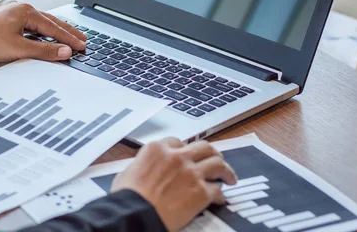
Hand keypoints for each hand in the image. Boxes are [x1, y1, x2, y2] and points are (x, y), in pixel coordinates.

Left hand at [0, 2, 86, 62]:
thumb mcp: (20, 48)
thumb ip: (45, 50)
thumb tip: (65, 51)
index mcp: (26, 11)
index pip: (54, 27)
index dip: (69, 38)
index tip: (81, 46)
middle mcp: (21, 9)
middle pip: (51, 21)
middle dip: (67, 32)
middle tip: (83, 39)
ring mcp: (14, 13)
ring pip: (41, 23)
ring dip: (56, 31)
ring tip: (69, 37)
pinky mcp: (8, 21)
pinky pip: (32, 25)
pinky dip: (43, 31)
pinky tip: (47, 35)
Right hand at [112, 138, 236, 231]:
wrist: (135, 214)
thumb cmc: (127, 197)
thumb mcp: (129, 170)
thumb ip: (144, 164)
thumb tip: (146, 169)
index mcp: (157, 149)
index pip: (178, 142)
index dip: (185, 149)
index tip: (188, 155)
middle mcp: (177, 156)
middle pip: (202, 147)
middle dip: (210, 153)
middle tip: (214, 159)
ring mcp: (191, 173)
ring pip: (217, 163)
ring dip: (225, 170)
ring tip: (228, 176)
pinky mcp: (201, 192)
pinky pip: (217, 190)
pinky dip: (220, 194)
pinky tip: (219, 198)